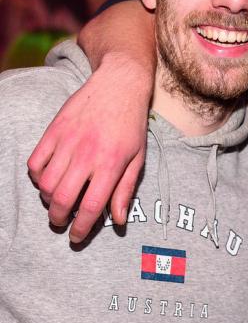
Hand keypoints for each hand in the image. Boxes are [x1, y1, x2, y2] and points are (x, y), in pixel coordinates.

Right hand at [27, 53, 150, 242]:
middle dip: (59, 219)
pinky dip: (37, 177)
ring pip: (45, 184)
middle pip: (62, 199)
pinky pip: (35, 163)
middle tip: (63, 222)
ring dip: (48, 200)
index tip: (77, 236)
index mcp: (111, 164)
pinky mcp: (53, 131)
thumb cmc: (132, 124)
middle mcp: (87, 155)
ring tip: (57, 202)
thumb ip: (125, 189)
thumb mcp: (138, 157)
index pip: (91, 206)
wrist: (119, 85)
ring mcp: (67, 142)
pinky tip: (48, 179)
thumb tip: (119, 220)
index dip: (82, 227)